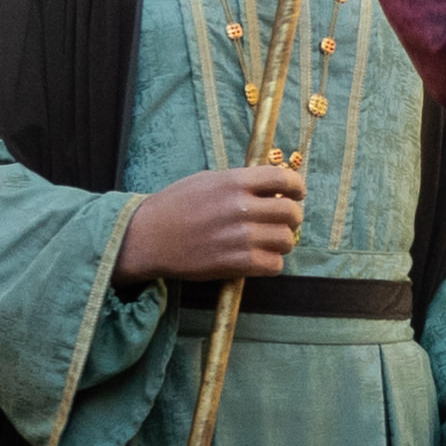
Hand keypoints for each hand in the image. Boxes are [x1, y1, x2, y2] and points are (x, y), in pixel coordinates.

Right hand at [117, 163, 306, 285]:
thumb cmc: (174, 206)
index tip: (297, 194)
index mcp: (234, 182)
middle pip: (291, 213)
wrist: (148, 238)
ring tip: (268, 241)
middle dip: (291, 217)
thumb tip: (269, 188)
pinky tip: (259, 258)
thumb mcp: (206, 180)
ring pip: (286, 240)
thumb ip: (239, 182)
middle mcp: (240, 208)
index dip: (297, 187)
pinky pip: (274, 265)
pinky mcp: (236, 264)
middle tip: (282, 221)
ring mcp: (240, 237)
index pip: (283, 180)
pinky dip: (271, 263)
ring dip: (281, 241)